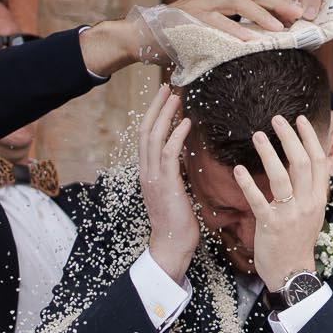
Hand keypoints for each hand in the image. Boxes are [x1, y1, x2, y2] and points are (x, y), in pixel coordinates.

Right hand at [79, 0, 328, 75]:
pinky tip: (249, 41)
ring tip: (280, 29)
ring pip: (236, 3)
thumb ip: (231, 28)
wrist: (142, 36)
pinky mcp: (188, 21)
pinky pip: (214, 24)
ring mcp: (199, 6)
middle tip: (299, 12)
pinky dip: (233, 32)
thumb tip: (259, 39)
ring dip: (260, 15)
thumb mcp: (210, 29)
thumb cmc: (179, 38)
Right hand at [138, 85, 196, 281]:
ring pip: (154, 137)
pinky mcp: (165, 184)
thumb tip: (184, 160)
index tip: (164, 99)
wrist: (171, 245)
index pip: (147, 136)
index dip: (154, 115)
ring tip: (176, 97)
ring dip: (166, 115)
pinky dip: (177, 135)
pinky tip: (187, 123)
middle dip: (157, 107)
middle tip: (168, 87)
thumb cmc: (177, 222)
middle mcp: (146, 171)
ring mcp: (153, 177)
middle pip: (146, 130)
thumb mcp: (175, 192)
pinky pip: (169, 154)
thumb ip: (175, 174)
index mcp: (147, 172)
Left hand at [235, 115, 332, 288]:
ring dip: (269, 154)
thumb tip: (321, 159)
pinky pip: (259, 200)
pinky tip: (238, 170)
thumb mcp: (314, 210)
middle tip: (276, 119)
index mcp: (319, 198)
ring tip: (257, 136)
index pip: (318, 161)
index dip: (309, 138)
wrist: (292, 272)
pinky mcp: (270, 225)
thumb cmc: (298, 239)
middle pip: (302, 164)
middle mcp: (307, 204)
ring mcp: (290, 215)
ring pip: (282, 178)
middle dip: (290, 138)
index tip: (299, 119)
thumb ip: (315, 185)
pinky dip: (248, 184)